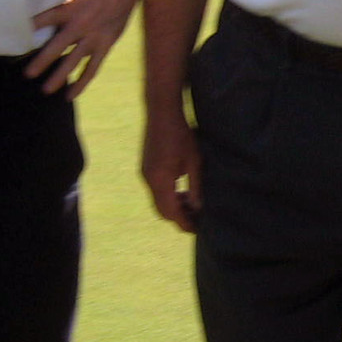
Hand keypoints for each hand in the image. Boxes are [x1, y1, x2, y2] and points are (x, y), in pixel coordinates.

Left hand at [27, 0, 138, 96]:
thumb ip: (58, 7)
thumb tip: (36, 19)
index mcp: (70, 8)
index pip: (47, 18)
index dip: (33, 26)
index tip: (17, 35)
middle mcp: (80, 24)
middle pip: (58, 46)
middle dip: (43, 61)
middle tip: (28, 74)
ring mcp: (93, 37)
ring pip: (74, 61)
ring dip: (60, 76)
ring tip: (46, 90)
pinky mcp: (104, 45)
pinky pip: (92, 68)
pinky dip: (82, 82)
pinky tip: (70, 94)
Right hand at [141, 107, 201, 231]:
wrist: (161, 112)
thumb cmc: (181, 134)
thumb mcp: (194, 161)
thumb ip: (195, 186)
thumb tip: (197, 207)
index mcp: (160, 180)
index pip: (171, 212)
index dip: (184, 222)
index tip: (196, 229)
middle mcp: (148, 180)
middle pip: (161, 210)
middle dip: (177, 217)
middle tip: (195, 219)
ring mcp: (144, 174)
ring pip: (157, 200)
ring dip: (172, 206)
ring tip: (190, 204)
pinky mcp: (145, 167)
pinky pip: (155, 189)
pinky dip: (167, 195)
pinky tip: (180, 189)